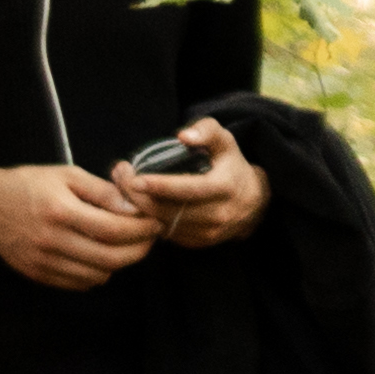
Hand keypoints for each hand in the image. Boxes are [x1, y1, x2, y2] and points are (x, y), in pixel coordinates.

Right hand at [0, 159, 160, 292]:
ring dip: (120, 263)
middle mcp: (51, 240)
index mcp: (60, 211)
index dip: (142, 229)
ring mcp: (43, 261)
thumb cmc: (27, 184)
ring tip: (126, 245)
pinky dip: (98, 273)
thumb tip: (134, 208)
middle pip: (111, 258)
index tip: (154, 222)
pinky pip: (79, 283)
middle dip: (139, 250)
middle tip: (148, 238)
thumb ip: (103, 191)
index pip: (115, 229)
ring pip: (98, 274)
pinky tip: (100, 256)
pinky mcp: (37, 274)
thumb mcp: (66, 175)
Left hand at [130, 114, 269, 249]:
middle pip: (169, 209)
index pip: (189, 189)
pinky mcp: (199, 242)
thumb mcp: (224, 141)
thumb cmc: (231, 165)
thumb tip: (182, 136)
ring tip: (124, 187)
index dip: (160, 186)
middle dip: (139, 195)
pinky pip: (166, 233)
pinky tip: (139, 203)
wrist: (254, 202)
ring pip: (164, 223)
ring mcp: (209, 232)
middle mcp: (219, 214)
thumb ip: (206, 130)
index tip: (135, 178)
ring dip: (139, 207)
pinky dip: (149, 219)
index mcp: (226, 187)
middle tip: (120, 175)